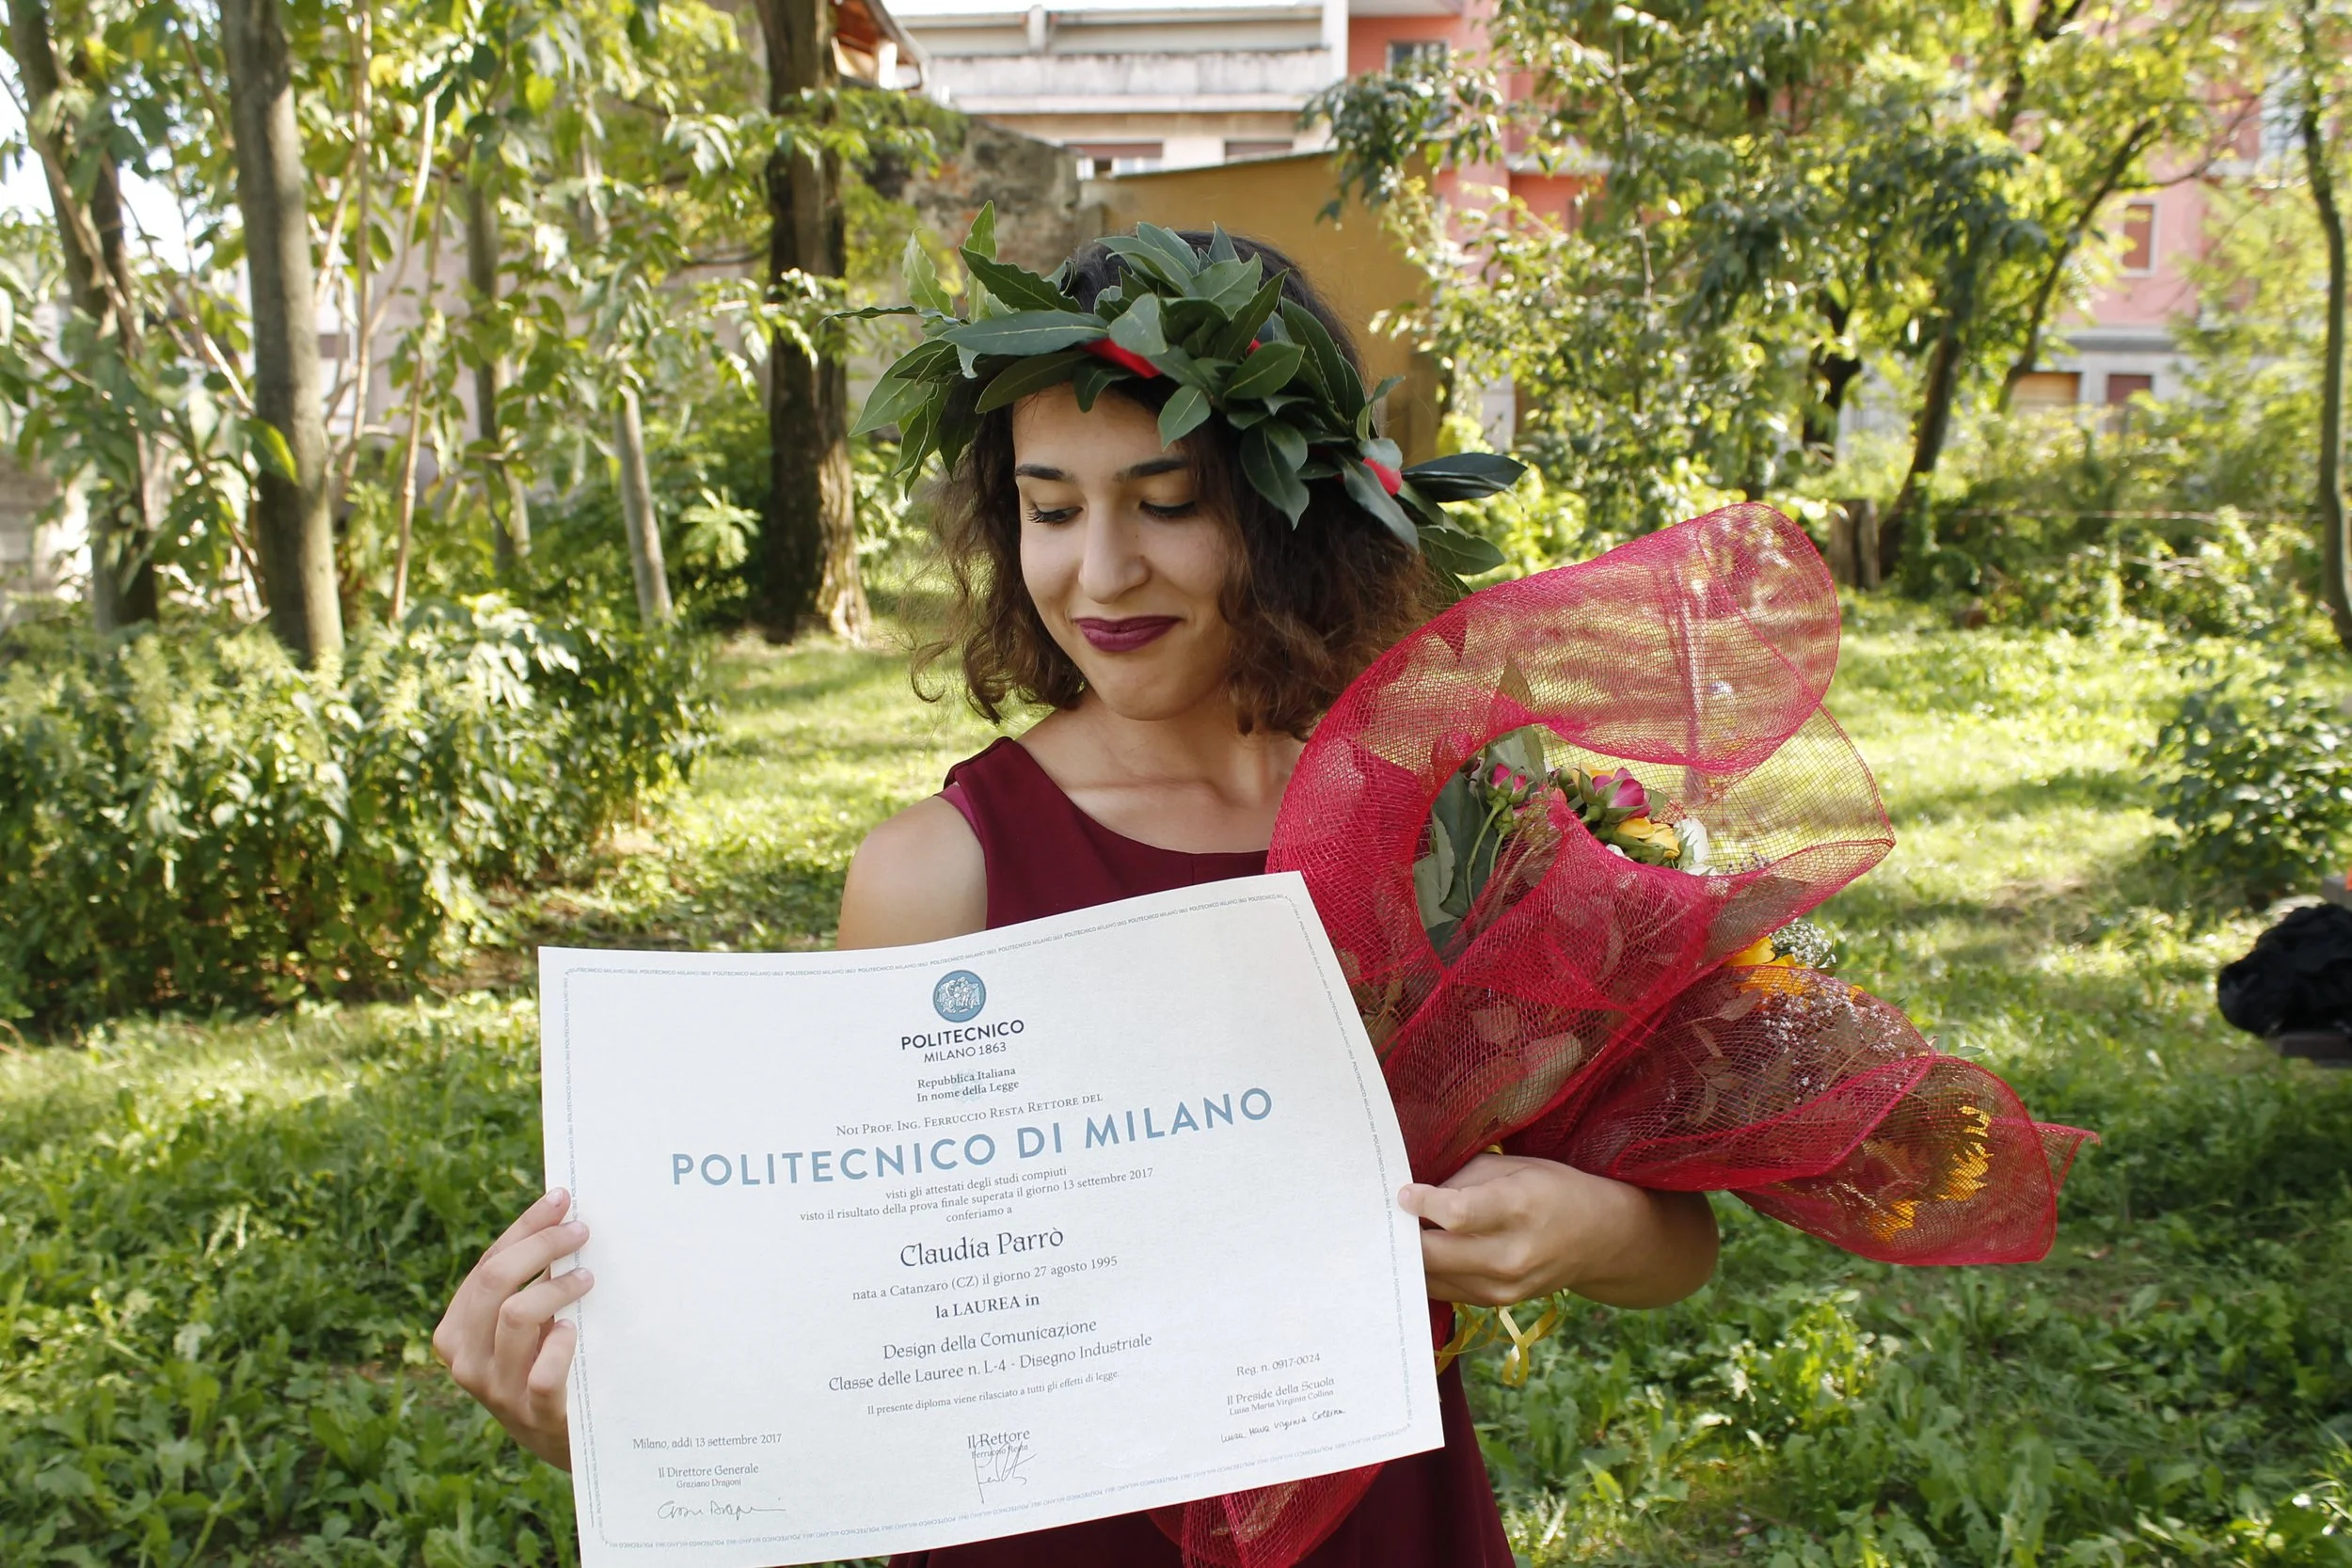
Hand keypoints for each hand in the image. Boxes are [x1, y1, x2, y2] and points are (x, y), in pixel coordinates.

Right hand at [432, 1187, 593, 1467]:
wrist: (556, 1440)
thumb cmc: (541, 1364)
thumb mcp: (523, 1325)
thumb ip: (528, 1280)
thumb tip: (560, 1211)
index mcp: (455, 1332)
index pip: (487, 1264)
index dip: (525, 1227)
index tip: (561, 1198)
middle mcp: (465, 1360)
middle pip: (494, 1282)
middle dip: (541, 1246)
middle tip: (582, 1231)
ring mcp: (496, 1390)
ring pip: (516, 1316)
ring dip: (556, 1287)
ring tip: (587, 1278)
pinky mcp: (533, 1414)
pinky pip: (543, 1372)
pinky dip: (560, 1345)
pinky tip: (575, 1330)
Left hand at [1401, 1152, 1717, 1308]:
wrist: (1599, 1239)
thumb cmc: (1551, 1190)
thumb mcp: (1514, 1167)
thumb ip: (1462, 1180)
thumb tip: (1412, 1193)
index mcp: (1518, 1208)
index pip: (1457, 1214)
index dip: (1422, 1203)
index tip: (1401, 1193)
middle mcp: (1511, 1254)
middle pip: (1435, 1253)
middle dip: (1401, 1237)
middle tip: (1375, 1219)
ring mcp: (1504, 1286)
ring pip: (1433, 1278)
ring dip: (1407, 1259)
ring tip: (1387, 1237)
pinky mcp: (1497, 1303)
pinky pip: (1446, 1290)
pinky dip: (1425, 1274)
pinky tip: (1412, 1255)